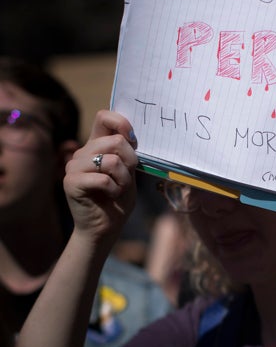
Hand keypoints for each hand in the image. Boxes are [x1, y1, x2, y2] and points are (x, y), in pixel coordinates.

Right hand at [63, 110, 137, 245]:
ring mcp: (74, 166)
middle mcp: (82, 152)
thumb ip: (127, 154)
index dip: (121, 122)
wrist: (105, 229)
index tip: (132, 139)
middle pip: (114, 141)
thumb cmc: (117, 201)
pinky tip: (110, 195)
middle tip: (127, 178)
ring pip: (110, 160)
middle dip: (130, 161)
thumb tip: (130, 135)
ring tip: (118, 189)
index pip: (103, 117)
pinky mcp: (72, 182)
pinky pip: (102, 178)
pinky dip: (114, 189)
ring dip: (123, 179)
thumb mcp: (128, 173)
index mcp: (96, 146)